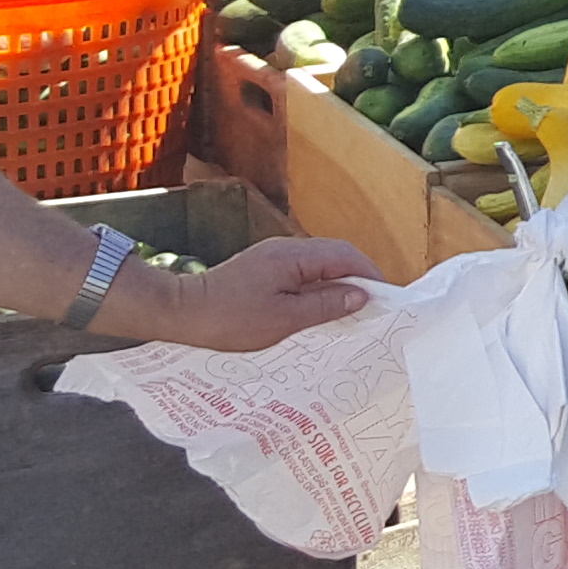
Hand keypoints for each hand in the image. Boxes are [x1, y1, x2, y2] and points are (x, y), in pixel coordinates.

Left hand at [140, 235, 380, 351]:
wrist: (180, 313)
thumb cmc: (230, 319)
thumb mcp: (284, 319)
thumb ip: (326, 306)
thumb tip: (361, 295)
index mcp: (294, 255)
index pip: (347, 256)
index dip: (372, 275)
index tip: (387, 301)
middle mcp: (286, 248)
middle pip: (335, 256)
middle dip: (359, 279)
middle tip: (373, 310)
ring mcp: (274, 257)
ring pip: (319, 265)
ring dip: (338, 285)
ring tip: (350, 314)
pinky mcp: (264, 268)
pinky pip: (302, 273)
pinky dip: (318, 288)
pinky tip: (319, 310)